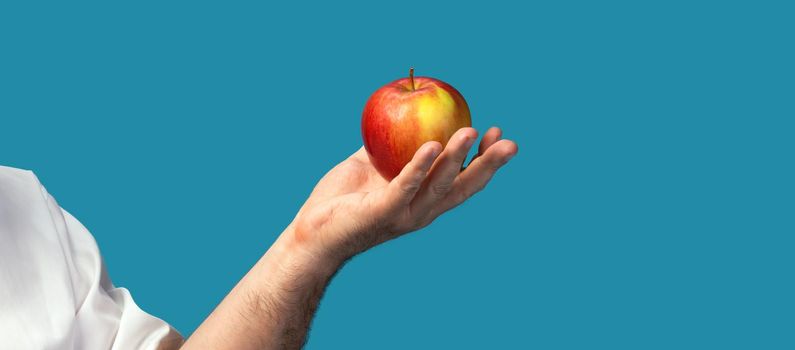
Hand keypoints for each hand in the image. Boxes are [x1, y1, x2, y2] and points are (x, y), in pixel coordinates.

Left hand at [288, 127, 517, 262]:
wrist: (311, 234)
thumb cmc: (340, 200)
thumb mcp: (368, 165)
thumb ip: (388, 145)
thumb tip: (399, 112)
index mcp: (422, 200)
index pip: (461, 180)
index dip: (482, 160)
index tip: (495, 132)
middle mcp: (420, 211)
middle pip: (462, 187)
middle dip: (487, 165)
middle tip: (508, 142)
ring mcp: (403, 215)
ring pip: (437, 185)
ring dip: (456, 158)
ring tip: (470, 132)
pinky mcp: (382, 213)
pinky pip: (403, 187)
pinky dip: (418, 167)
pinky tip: (431, 146)